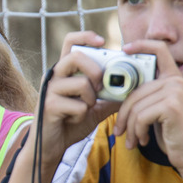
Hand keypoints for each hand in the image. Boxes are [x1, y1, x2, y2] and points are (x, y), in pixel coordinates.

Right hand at [38, 32, 121, 160]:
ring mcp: (49, 91)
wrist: (50, 146)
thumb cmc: (69, 124)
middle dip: (95, 70)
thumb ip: (109, 98)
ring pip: (81, 83)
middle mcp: (54, 77)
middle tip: (100, 86)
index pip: (70, 42)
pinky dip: (82, 115)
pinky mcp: (49, 106)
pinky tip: (73, 120)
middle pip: (76, 56)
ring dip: (91, 99)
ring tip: (85, 108)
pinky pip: (79, 106)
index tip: (102, 42)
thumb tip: (133, 90)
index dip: (86, 36)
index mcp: (64, 72)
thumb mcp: (93, 108)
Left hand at [112, 40, 182, 172]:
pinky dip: (137, 132)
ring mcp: (175, 92)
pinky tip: (142, 141)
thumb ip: (146, 95)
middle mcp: (176, 81)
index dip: (141, 44)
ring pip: (135, 106)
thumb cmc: (171, 134)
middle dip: (123, 115)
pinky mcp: (172, 106)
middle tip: (119, 132)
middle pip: (135, 91)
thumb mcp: (157, 110)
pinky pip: (141, 116)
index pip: (159, 50)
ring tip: (132, 139)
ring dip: (130, 127)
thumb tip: (119, 88)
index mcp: (173, 78)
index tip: (125, 49)